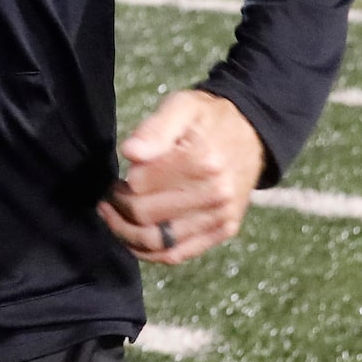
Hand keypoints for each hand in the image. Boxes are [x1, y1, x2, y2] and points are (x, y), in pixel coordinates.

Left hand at [97, 89, 264, 265]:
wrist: (251, 135)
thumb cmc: (208, 119)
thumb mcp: (182, 107)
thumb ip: (154, 129)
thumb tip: (130, 152)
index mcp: (203, 161)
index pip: (141, 186)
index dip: (120, 184)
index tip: (116, 178)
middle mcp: (216, 193)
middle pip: (146, 215)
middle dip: (119, 207)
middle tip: (111, 195)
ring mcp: (221, 216)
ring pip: (158, 242)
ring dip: (126, 233)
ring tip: (113, 215)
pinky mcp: (223, 230)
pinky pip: (177, 254)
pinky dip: (148, 253)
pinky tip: (131, 238)